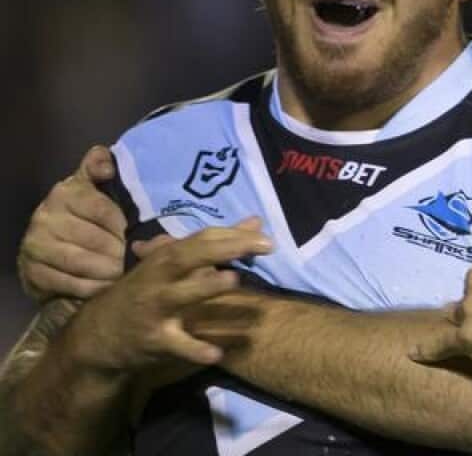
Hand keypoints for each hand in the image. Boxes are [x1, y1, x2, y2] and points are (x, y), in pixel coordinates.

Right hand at [19, 145, 126, 300]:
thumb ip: (101, 167)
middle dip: (120, 252)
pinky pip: (67, 283)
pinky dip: (90, 287)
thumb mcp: (93, 186)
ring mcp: (36, 245)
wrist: (48, 247)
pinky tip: (105, 287)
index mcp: (65, 193)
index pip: (102, 209)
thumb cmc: (84, 214)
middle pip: (95, 239)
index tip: (137, 234)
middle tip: (135, 259)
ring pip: (81, 262)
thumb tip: (107, 166)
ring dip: (108, 271)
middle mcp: (45, 217)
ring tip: (124, 274)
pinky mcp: (32, 272)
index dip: (123, 225)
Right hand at [67, 220, 272, 372]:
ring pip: (180, 296)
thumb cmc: (145, 292)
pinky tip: (217, 353)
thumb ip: (215, 245)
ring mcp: (154, 310)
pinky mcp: (154, 341)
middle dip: (223, 249)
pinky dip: (195, 350)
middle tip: (264, 246)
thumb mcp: (172, 265)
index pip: (200, 238)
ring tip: (234, 280)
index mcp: (165, 258)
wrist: (98, 334)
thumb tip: (255, 222)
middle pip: (187, 257)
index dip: (233, 235)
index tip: (267, 238)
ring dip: (206, 287)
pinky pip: (177, 346)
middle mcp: (158, 279)